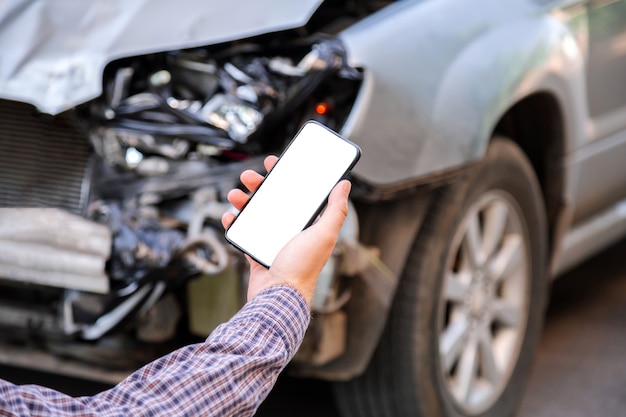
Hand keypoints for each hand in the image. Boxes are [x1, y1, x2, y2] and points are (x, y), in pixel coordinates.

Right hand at [222, 155, 350, 305]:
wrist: (278, 297)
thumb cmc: (302, 268)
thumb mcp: (324, 234)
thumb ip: (336, 210)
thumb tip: (344, 185)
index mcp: (308, 225)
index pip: (297, 194)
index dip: (287, 176)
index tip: (276, 163)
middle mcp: (291, 231)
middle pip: (273, 200)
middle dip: (260, 185)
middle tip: (250, 177)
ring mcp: (273, 241)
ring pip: (256, 213)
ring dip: (244, 201)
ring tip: (235, 195)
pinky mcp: (257, 252)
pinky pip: (244, 232)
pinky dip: (235, 222)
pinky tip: (231, 216)